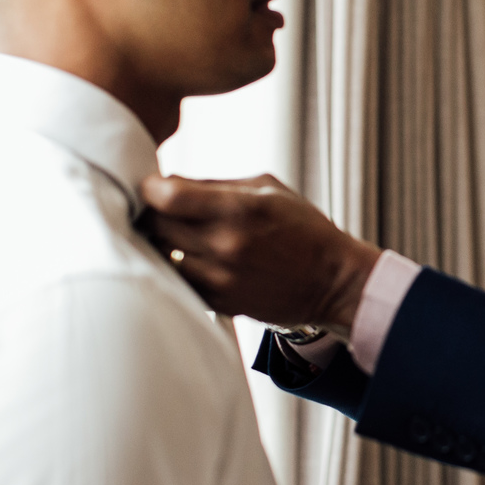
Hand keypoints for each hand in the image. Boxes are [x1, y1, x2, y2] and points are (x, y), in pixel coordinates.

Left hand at [139, 174, 380, 329]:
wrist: (332, 280)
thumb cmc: (304, 228)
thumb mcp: (269, 189)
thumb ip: (217, 184)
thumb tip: (169, 182)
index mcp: (240, 209)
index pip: (168, 196)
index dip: (153, 187)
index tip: (156, 185)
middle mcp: (226, 245)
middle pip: (157, 225)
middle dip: (154, 212)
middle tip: (164, 208)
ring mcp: (221, 278)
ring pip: (162, 256)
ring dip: (164, 243)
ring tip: (179, 234)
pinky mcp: (219, 302)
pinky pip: (179, 281)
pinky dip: (180, 268)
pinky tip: (195, 258)